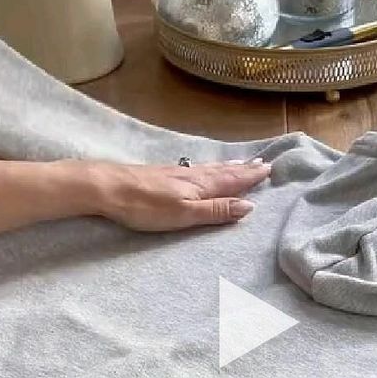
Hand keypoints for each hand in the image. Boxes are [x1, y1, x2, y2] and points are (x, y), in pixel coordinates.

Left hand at [84, 157, 271, 232]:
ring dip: (228, 167)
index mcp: (201, 187)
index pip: (232, 181)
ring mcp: (176, 174)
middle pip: (223, 172)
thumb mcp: (185, 214)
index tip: (269, 169)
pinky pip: (196, 170)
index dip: (250, 177)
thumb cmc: (145, 206)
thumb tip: (249, 206)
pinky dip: (209, 168)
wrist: (107, 188)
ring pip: (210, 169)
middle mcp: (192, 176)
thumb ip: (216, 211)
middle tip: (262, 163)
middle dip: (243, 170)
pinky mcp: (162, 175)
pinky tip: (204, 169)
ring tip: (241, 164)